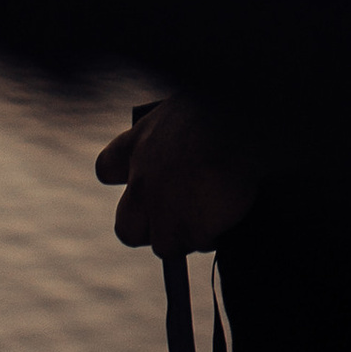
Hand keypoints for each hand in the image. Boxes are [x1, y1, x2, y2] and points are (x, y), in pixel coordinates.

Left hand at [94, 98, 260, 253]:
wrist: (241, 120)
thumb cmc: (222, 106)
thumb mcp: (188, 111)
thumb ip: (178, 141)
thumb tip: (191, 167)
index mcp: (138, 141)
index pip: (109, 167)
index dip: (126, 178)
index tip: (144, 184)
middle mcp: (141, 180)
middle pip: (127, 227)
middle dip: (148, 229)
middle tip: (176, 221)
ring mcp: (161, 211)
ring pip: (165, 244)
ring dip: (188, 235)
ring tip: (215, 214)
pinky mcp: (187, 230)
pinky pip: (201, 242)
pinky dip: (215, 235)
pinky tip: (230, 214)